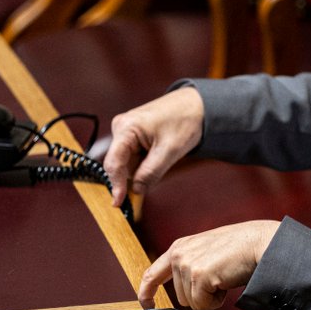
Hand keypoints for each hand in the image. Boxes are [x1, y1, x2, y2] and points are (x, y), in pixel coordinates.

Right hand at [104, 86, 204, 205]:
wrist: (197, 106)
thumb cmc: (185, 121)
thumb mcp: (170, 151)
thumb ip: (151, 173)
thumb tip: (136, 190)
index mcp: (126, 128)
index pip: (114, 163)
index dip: (116, 184)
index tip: (118, 203)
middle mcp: (121, 128)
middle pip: (121, 165)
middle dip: (136, 173)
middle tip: (160, 166)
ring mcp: (126, 131)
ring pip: (129, 163)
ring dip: (143, 167)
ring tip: (164, 152)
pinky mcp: (133, 136)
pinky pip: (134, 157)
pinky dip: (146, 162)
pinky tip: (159, 152)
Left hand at [138, 220, 281, 309]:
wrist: (259, 242)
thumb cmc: (239, 247)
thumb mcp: (206, 250)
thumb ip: (190, 264)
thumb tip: (184, 291)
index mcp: (179, 247)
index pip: (153, 272)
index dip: (147, 290)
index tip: (146, 303)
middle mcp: (179, 255)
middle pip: (180, 296)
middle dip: (201, 294)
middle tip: (219, 277)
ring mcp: (187, 264)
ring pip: (191, 302)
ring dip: (210, 296)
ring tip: (224, 276)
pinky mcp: (198, 275)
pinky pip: (202, 305)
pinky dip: (216, 301)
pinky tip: (225, 283)